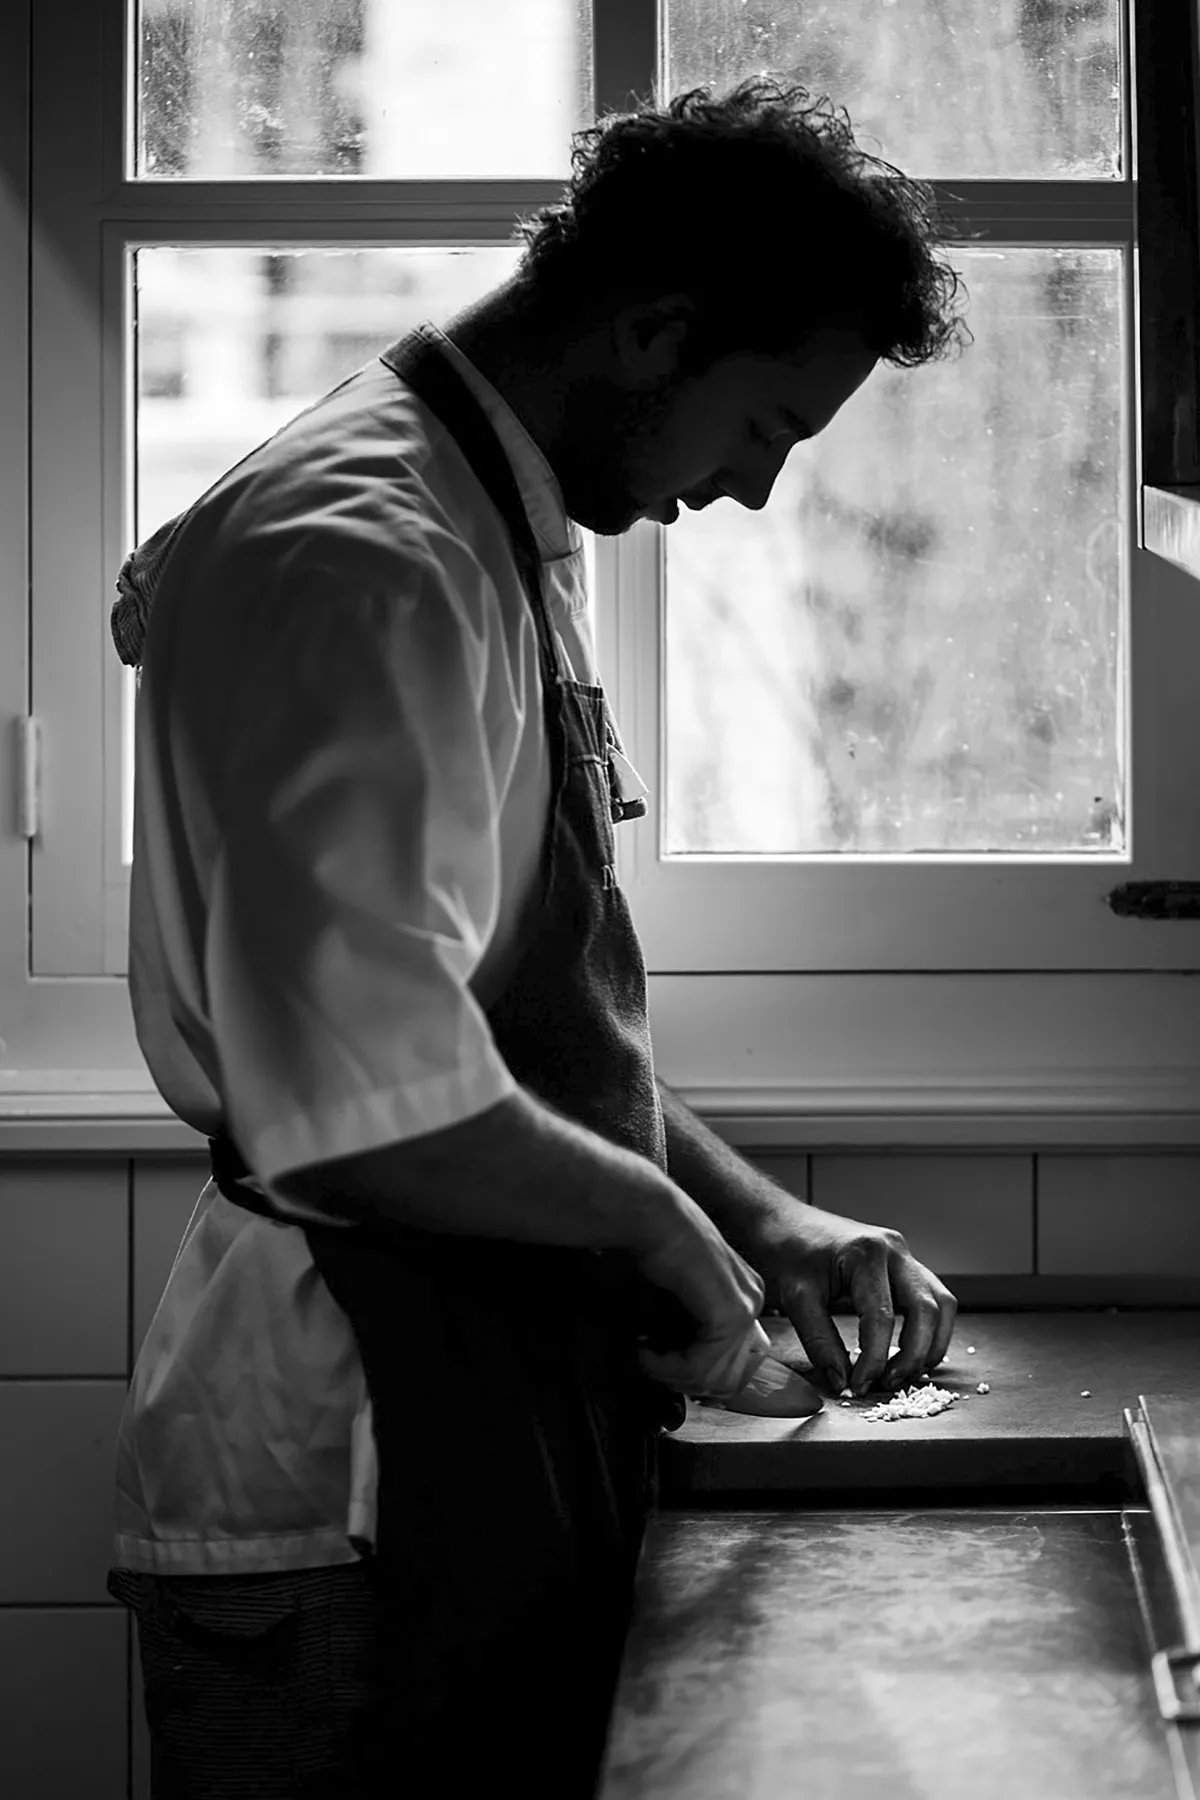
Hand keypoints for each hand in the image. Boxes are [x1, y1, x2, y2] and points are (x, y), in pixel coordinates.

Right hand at [633, 1195, 770, 1398]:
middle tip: (650, 1363)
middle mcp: (752, 1301)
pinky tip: (645, 1350)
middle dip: (684, 1381)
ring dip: (670, 1375)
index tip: (661, 1365)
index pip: (736, 1364)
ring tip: (643, 1354)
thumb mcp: (675, 1299)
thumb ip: (686, 1334)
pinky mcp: (730, 1314)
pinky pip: (701, 1366)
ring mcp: (746, 1307)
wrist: (652, 1217)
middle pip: (729, 1378)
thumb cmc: (653, 1249)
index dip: (697, 1377)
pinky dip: (667, 1367)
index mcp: (744, 1296)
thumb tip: (680, 1380)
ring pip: (714, 1378)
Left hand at [753, 1204, 956, 1397]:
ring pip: (941, 1304)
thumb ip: (821, 1343)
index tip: (859, 1385)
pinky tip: (910, 1351)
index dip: (874, 1359)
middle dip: (914, 1355)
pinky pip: (931, 1298)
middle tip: (889, 1384)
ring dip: (931, 1343)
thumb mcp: (796, 1298)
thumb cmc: (786, 1251)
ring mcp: (903, 1255)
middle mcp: (894, 1250)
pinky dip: (929, 1328)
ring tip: (904, 1372)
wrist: (782, 1222)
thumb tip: (841, 1381)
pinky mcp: (904, 1265)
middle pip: (926, 1310)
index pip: (882, 1317)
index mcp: (866, 1253)